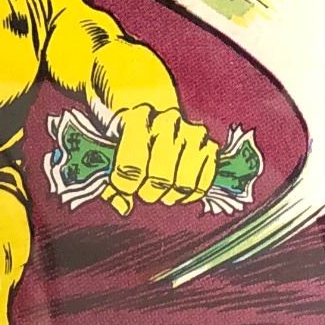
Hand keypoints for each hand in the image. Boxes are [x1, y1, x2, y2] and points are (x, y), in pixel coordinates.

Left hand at [102, 106, 217, 213]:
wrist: (157, 119)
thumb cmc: (132, 140)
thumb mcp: (115, 153)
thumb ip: (114, 184)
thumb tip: (123, 207)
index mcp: (139, 117)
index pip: (132, 165)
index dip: (125, 184)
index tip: (124, 187)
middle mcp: (168, 122)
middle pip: (161, 178)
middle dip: (149, 192)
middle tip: (145, 192)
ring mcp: (193, 134)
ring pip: (184, 184)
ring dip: (170, 195)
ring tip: (161, 192)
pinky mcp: (210, 147)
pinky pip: (202, 185)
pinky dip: (189, 195)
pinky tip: (177, 190)